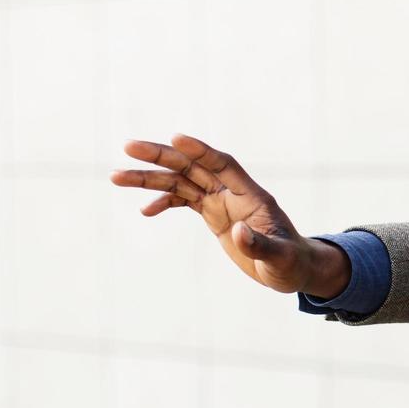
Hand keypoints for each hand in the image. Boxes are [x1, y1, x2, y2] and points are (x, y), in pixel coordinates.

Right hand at [109, 134, 346, 296]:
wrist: (291, 269)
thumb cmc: (290, 262)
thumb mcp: (279, 258)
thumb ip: (260, 245)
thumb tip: (238, 232)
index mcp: (251, 196)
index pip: (223, 164)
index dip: (201, 151)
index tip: (175, 138)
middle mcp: (232, 193)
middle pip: (193, 166)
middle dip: (161, 156)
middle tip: (128, 147)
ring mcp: (221, 202)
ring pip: (181, 181)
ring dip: (151, 178)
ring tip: (116, 176)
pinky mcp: (213, 214)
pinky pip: (183, 201)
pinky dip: (163, 202)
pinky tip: (144, 211)